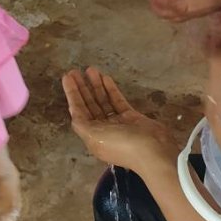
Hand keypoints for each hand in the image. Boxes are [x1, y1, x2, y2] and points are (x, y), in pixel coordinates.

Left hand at [63, 67, 177, 174]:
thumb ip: (81, 124)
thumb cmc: (121, 144)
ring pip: (103, 101)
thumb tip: (74, 113)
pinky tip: (105, 77)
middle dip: (82, 88)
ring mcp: (118, 123)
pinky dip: (111, 90)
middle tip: (75, 70)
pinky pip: (117, 101)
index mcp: (92, 137)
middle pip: (89, 105)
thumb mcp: (94, 137)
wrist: (153, 151)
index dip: (72, 95)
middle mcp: (103, 130)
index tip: (67, 78)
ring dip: (96, 86)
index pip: (79, 112)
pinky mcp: (131, 117)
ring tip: (91, 69)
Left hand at [144, 0, 220, 22]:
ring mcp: (190, 16)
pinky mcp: (198, 14)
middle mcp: (181, 14)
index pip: (155, 1)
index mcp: (174, 5)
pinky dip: (173, 8)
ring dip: (163, 7)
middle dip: (155, 2)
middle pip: (160, 12)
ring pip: (170, 16)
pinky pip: (180, 15)